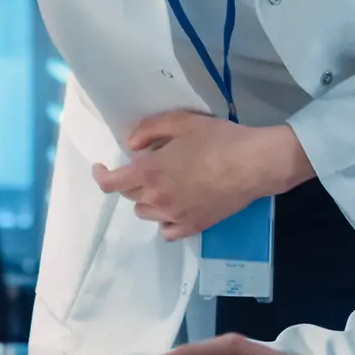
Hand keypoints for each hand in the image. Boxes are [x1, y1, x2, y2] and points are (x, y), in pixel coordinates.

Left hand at [92, 113, 312, 239]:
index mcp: (149, 172)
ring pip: (146, 213)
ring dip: (148, 200)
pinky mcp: (193, 226)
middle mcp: (156, 198)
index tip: (101, 168)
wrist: (253, 164)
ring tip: (165, 186)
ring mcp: (175, 216)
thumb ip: (149, 130)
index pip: (111, 183)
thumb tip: (130, 146)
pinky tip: (175, 208)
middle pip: (130, 196)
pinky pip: (167, 231)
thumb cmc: (218, 139)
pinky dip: (165, 221)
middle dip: (133, 180)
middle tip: (151, 166)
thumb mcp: (181, 122)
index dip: (101, 176)